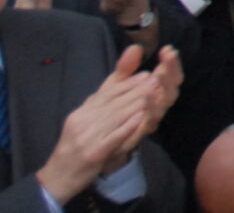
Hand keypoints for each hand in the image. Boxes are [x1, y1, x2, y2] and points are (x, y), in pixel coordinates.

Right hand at [35, 44, 176, 203]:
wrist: (59, 176)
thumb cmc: (75, 147)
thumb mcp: (83, 122)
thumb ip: (100, 104)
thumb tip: (118, 85)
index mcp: (81, 113)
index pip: (106, 94)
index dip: (127, 83)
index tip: (146, 75)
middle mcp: (82, 122)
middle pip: (113, 103)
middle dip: (136, 90)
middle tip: (156, 80)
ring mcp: (87, 138)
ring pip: (115, 117)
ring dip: (136, 104)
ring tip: (154, 93)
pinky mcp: (93, 154)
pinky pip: (112, 138)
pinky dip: (127, 127)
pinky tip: (140, 118)